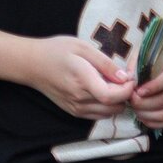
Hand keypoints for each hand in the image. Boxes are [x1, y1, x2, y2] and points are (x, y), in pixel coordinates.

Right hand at [21, 36, 135, 119]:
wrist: (32, 64)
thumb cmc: (56, 50)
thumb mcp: (82, 47)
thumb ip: (105, 63)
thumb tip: (125, 77)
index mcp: (82, 80)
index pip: (113, 96)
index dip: (128, 89)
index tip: (130, 77)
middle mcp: (80, 99)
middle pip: (115, 107)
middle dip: (125, 94)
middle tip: (124, 78)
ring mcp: (77, 108)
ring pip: (109, 113)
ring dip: (117, 102)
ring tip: (114, 84)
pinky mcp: (74, 112)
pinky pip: (99, 115)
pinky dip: (107, 107)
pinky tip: (103, 91)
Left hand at [132, 26, 162, 128]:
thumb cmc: (162, 46)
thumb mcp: (149, 46)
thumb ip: (138, 62)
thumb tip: (128, 81)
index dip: (154, 86)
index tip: (137, 91)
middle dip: (146, 103)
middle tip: (130, 99)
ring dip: (148, 114)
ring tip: (134, 107)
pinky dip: (154, 122)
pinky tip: (142, 115)